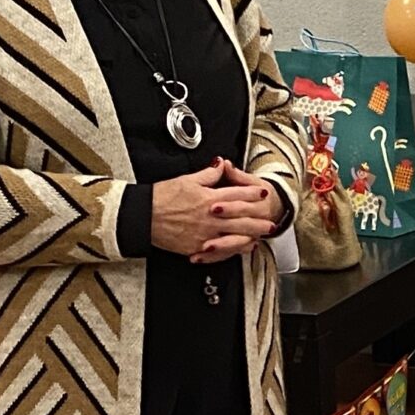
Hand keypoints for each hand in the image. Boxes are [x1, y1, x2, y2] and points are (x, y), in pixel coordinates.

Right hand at [150, 159, 282, 264]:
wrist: (143, 217)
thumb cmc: (161, 197)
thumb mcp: (187, 180)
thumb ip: (208, 174)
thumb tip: (221, 165)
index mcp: (209, 198)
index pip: (237, 194)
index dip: (252, 193)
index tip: (263, 193)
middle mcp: (210, 217)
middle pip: (241, 218)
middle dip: (259, 220)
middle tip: (272, 221)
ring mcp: (205, 234)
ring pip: (235, 235)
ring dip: (251, 235)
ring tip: (262, 236)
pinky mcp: (197, 247)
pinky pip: (221, 250)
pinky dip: (233, 249)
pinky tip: (242, 247)